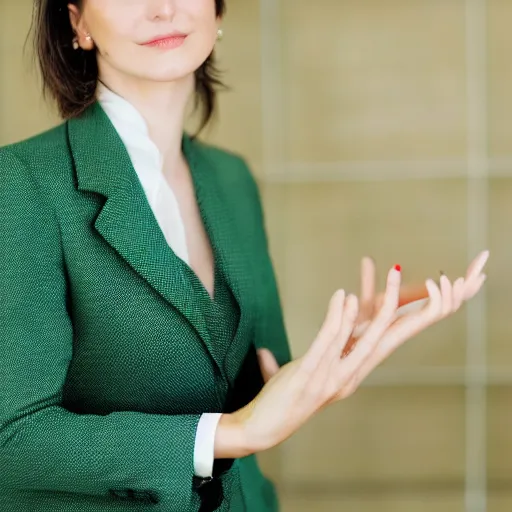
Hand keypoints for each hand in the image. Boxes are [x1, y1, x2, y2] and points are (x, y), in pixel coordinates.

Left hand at [215, 251, 488, 457]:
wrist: (261, 430)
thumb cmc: (281, 403)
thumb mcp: (299, 375)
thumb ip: (300, 360)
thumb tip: (273, 349)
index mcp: (350, 375)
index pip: (382, 340)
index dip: (403, 316)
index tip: (418, 290)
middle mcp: (348, 377)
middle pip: (386, 338)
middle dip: (404, 307)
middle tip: (421, 278)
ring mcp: (331, 377)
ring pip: (365, 338)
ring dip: (377, 304)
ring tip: (390, 275)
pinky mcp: (310, 375)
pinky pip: (330, 341)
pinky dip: (339, 316)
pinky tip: (343, 295)